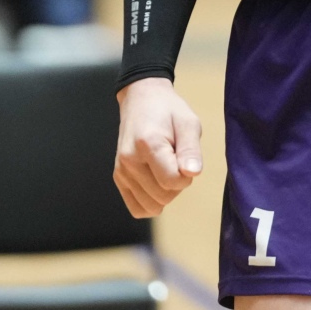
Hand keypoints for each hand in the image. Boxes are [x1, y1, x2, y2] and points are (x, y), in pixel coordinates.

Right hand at [112, 77, 203, 217]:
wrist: (141, 100)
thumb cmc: (169, 111)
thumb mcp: (188, 122)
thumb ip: (191, 149)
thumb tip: (192, 173)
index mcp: (148, 144)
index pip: (172, 181)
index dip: (187, 175)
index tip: (185, 158)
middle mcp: (129, 160)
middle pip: (164, 196)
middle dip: (177, 183)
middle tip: (175, 158)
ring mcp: (121, 171)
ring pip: (152, 206)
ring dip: (165, 192)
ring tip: (164, 167)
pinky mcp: (118, 178)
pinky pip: (138, 209)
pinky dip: (151, 202)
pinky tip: (155, 182)